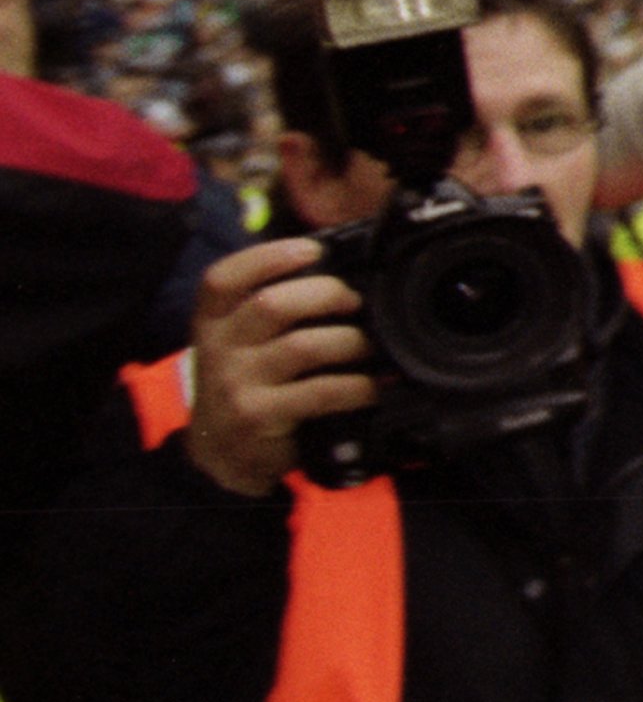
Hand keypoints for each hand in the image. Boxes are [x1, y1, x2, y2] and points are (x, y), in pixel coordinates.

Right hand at [184, 235, 374, 495]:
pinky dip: (357, 386)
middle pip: (272, 304)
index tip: (313, 249)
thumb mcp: (241, 344)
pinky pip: (320, 392)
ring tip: (368, 346)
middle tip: (354, 301)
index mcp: (212, 322)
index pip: (224, 278)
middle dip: (326, 294)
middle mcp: (218, 348)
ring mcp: (236, 384)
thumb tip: (340, 273)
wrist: (222, 453)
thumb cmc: (246, 384)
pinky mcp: (258, 416)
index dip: (269, 257)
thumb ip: (272, 311)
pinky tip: (372, 387)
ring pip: (302, 346)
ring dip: (349, 341)